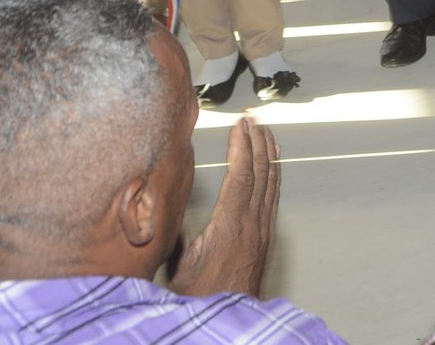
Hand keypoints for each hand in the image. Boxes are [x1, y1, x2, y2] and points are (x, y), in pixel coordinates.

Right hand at [170, 117, 279, 296]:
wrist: (230, 319)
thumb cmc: (202, 296)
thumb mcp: (178, 265)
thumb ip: (172, 233)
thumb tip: (159, 205)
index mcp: (231, 225)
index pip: (242, 176)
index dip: (242, 147)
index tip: (240, 124)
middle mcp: (253, 222)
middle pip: (261, 172)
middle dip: (258, 141)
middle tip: (254, 117)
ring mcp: (263, 228)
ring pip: (271, 182)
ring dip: (268, 153)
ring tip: (266, 130)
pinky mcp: (266, 235)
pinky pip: (273, 195)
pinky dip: (275, 173)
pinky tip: (275, 164)